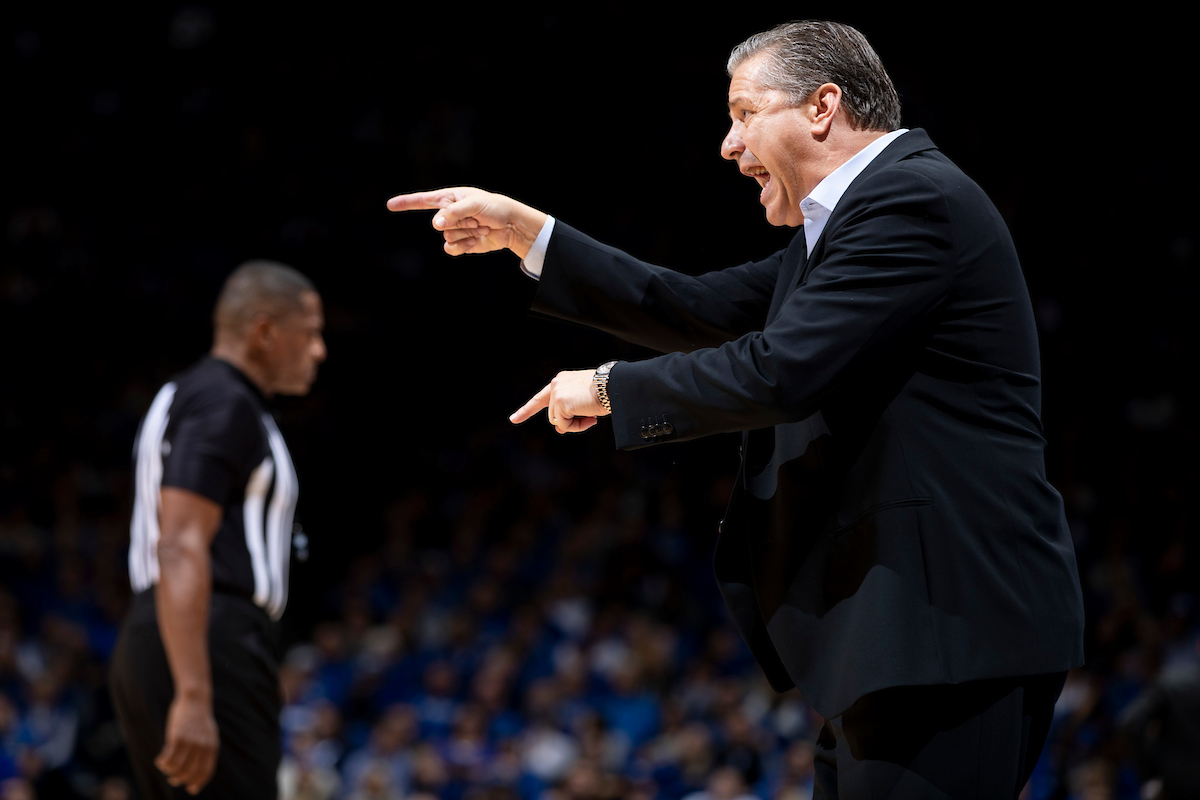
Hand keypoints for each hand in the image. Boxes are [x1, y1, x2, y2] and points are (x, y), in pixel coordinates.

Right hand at [155, 694, 218, 794]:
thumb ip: (206, 750)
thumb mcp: (209, 734)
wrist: (195, 700)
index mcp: (212, 747)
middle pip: (190, 772)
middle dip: (181, 780)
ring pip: (178, 768)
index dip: (198, 783)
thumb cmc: (200, 719)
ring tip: (166, 768)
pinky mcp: (177, 737)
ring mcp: (190, 742)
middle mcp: (202, 747)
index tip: (191, 789)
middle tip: (174, 779)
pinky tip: (160, 761)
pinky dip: (163, 763)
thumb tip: (200, 768)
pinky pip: (168, 758)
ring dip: (170, 772)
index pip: (206, 771)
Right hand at [386, 187, 547, 259]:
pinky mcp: (461, 243)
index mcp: (450, 198)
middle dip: (459, 222)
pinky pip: (451, 249)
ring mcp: (454, 230)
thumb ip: (453, 212)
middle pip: (439, 223)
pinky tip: (476, 239)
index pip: (423, 200)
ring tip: (480, 226)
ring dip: (465, 233)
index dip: (406, 203)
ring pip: (446, 237)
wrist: (510, 226)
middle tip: (477, 218)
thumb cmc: (494, 208)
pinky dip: (464, 245)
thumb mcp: (474, 204)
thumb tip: (436, 225)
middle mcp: (449, 214)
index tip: (390, 205)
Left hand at [511, 369, 607, 433]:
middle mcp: (556, 385)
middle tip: (590, 418)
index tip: (513, 419)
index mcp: (561, 381)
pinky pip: (565, 425)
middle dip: (570, 422)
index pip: (540, 398)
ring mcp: (556, 393)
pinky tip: (590, 417)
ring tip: (592, 416)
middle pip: (553, 416)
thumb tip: (559, 429)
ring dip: (575, 424)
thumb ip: (568, 413)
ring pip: (558, 422)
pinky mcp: (560, 403)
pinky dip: (578, 426)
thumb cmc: (605, 393)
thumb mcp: (583, 403)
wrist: (614, 386)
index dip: (526, 410)